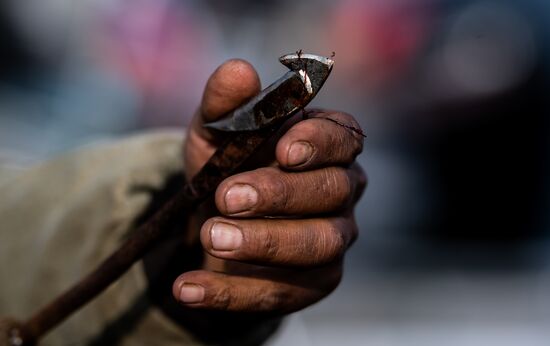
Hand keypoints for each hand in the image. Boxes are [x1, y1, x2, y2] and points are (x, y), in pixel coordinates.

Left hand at [172, 59, 365, 313]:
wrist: (216, 224)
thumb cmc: (225, 168)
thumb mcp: (214, 134)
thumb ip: (225, 104)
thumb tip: (238, 70)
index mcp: (328, 146)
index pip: (343, 138)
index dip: (320, 143)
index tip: (283, 149)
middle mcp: (342, 191)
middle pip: (332, 192)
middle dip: (280, 194)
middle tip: (225, 197)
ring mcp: (333, 239)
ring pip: (317, 245)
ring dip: (263, 243)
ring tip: (211, 236)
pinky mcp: (314, 283)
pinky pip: (282, 292)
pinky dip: (232, 291)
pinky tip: (188, 286)